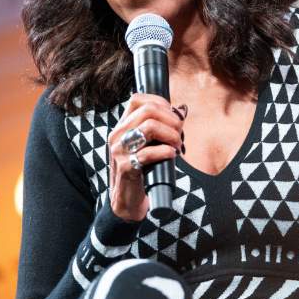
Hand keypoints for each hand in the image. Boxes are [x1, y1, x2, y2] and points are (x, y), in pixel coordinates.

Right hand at [107, 93, 183, 220]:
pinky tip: (172, 155)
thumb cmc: (141, 169)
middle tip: (179, 133)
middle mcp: (118, 135)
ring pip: (149, 127)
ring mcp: (119, 151)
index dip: (160, 103)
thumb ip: (157, 127)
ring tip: (177, 145)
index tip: (173, 115)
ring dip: (171, 135)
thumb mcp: (146, 144)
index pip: (137, 99)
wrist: (127, 199)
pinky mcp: (126, 167)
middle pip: (148, 111)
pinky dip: (165, 152)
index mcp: (122, 126)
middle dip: (171, 119)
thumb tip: (181, 111)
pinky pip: (148, 153)